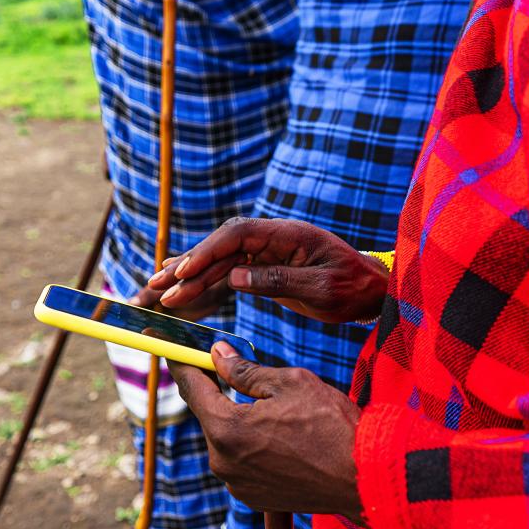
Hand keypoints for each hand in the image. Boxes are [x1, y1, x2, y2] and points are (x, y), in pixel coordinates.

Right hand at [146, 217, 388, 323]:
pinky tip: (180, 293)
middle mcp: (270, 239)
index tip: (183, 272)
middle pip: (219, 248)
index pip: (236, 235)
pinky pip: (226, 276)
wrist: (373, 292)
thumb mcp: (323, 288)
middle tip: (155, 287)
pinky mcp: (263, 270)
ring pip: (218, 264)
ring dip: (187, 279)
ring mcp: (265, 254)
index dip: (207, 252)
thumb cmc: (354, 287)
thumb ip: (279, 279)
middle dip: (185, 267)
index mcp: (286, 234)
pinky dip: (203, 285)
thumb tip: (234, 276)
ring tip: (156, 294)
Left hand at [167, 342, 362, 517]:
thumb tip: (217, 354)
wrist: (366, 478)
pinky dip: (254, 446)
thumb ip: (244, 370)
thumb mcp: (288, 383)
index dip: (176, 358)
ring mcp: (236, 484)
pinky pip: (242, 462)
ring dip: (241, 420)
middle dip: (219, 390)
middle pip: (209, 413)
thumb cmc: (332, 425)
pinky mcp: (253, 498)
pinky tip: (285, 439)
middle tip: (238, 370)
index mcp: (226, 428)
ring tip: (280, 412)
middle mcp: (222, 460)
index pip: (190, 385)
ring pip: (227, 438)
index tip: (158, 340)